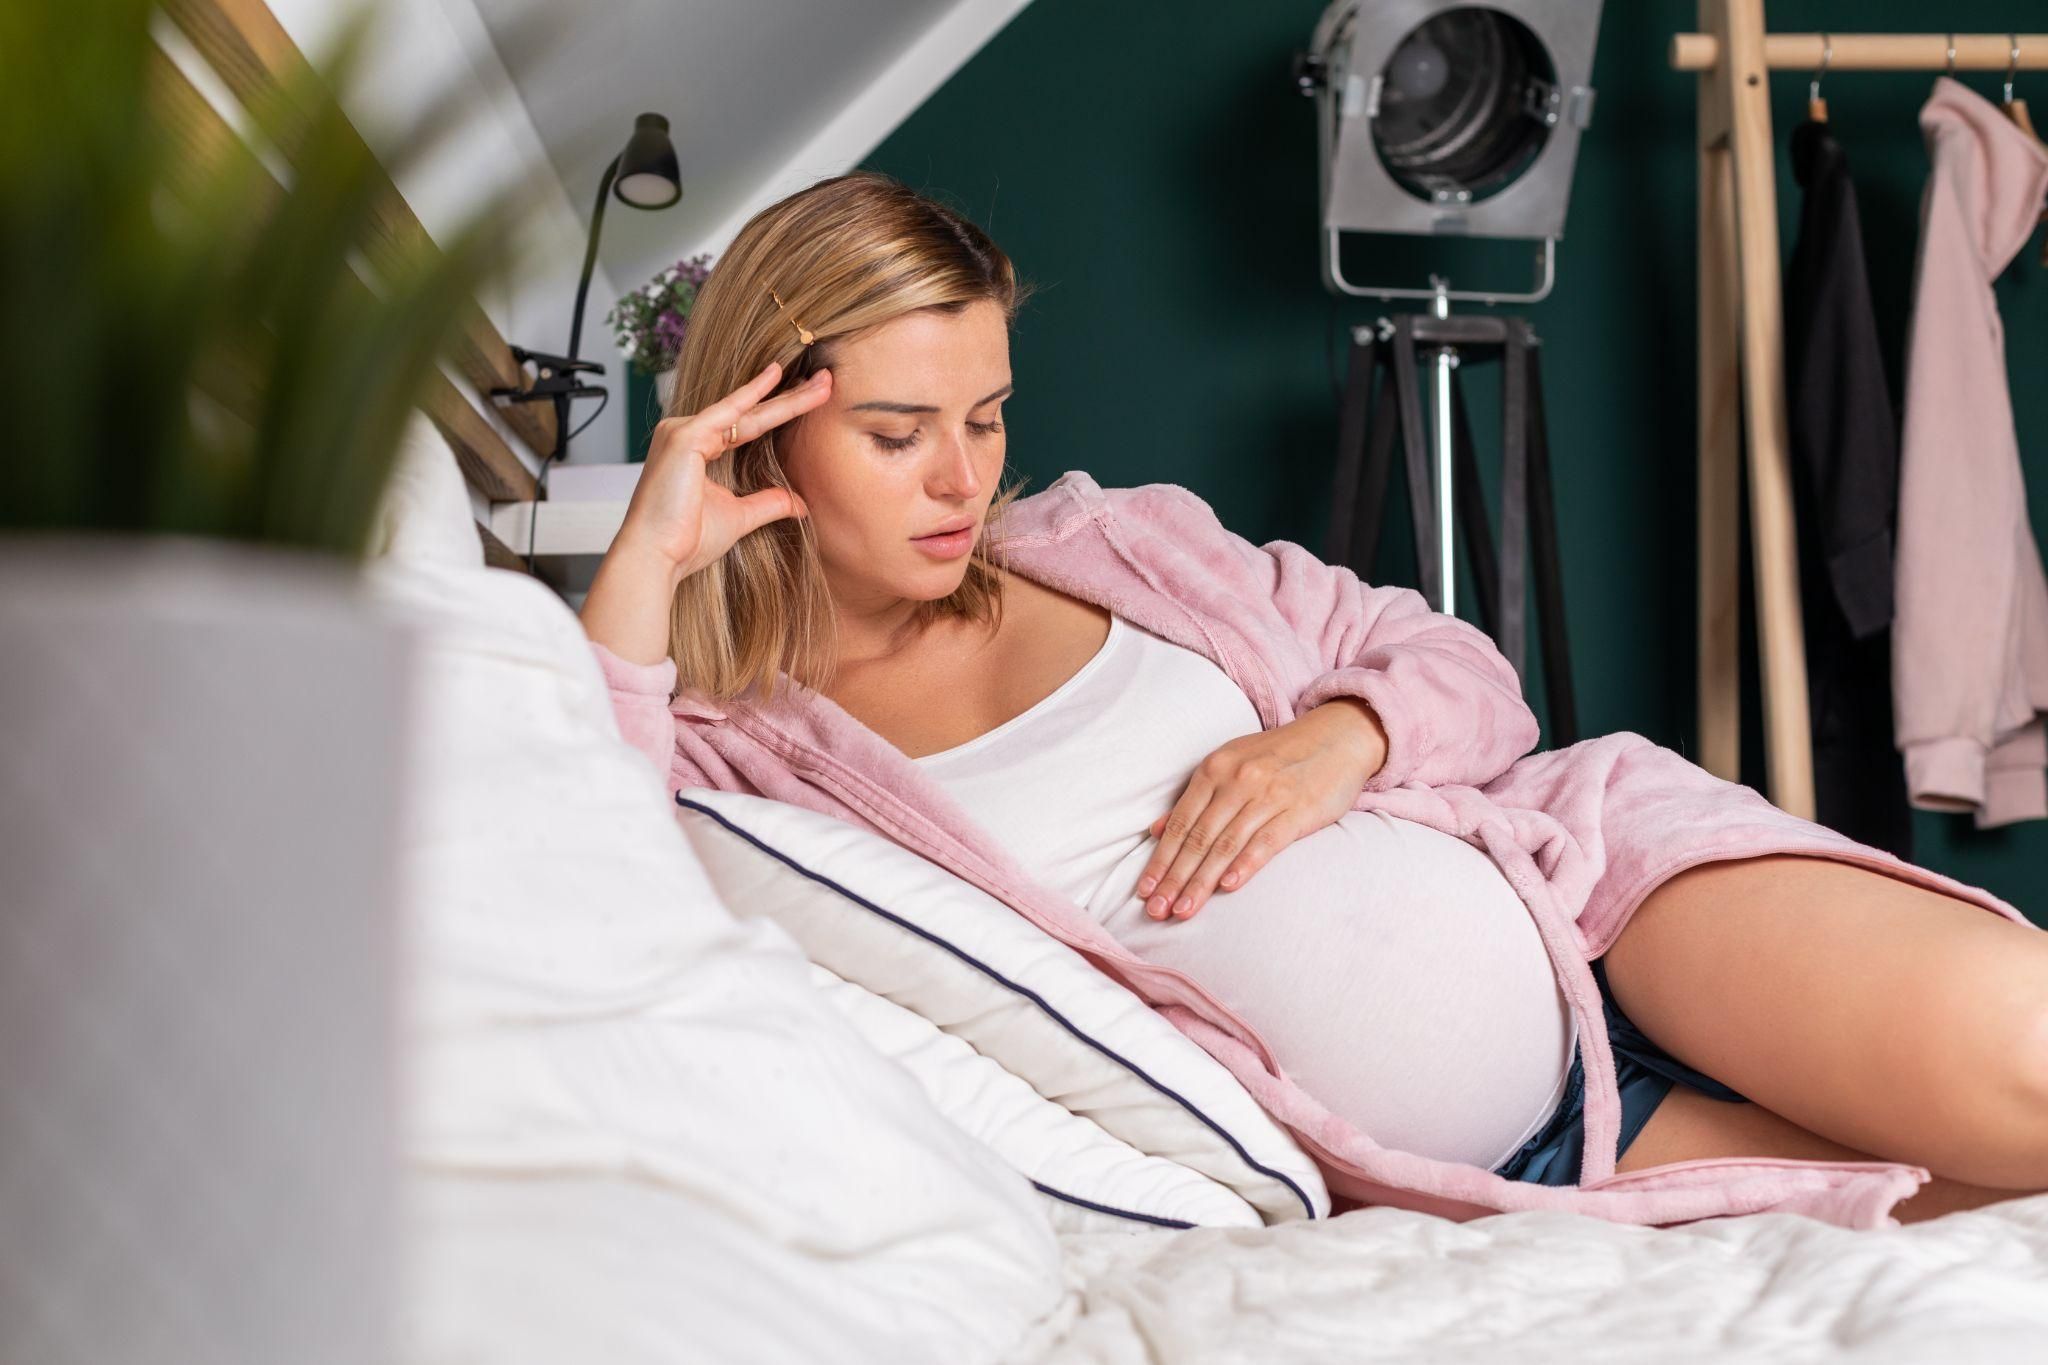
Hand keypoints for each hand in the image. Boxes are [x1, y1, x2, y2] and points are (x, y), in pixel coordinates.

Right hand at [619, 359, 832, 579]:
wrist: (657, 557)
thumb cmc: (686, 540)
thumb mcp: (739, 517)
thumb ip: (768, 503)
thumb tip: (800, 504)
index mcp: (695, 450)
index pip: (748, 426)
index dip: (782, 411)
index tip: (814, 396)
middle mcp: (685, 433)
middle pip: (750, 413)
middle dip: (792, 397)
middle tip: (827, 380)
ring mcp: (681, 432)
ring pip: (746, 412)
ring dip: (786, 397)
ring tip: (822, 383)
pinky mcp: (683, 437)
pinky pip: (727, 412)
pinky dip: (752, 395)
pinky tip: (777, 377)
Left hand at [1133, 699, 1386, 921]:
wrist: (1337, 736)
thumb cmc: (1278, 756)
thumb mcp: (1230, 764)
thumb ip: (1195, 798)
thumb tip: (1156, 830)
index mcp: (1214, 770)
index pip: (1180, 824)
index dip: (1160, 860)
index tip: (1144, 892)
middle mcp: (1236, 781)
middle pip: (1198, 838)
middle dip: (1174, 878)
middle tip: (1157, 911)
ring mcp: (1268, 795)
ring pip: (1226, 844)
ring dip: (1202, 881)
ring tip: (1184, 910)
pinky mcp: (1298, 809)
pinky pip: (1267, 840)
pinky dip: (1246, 864)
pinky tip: (1228, 886)